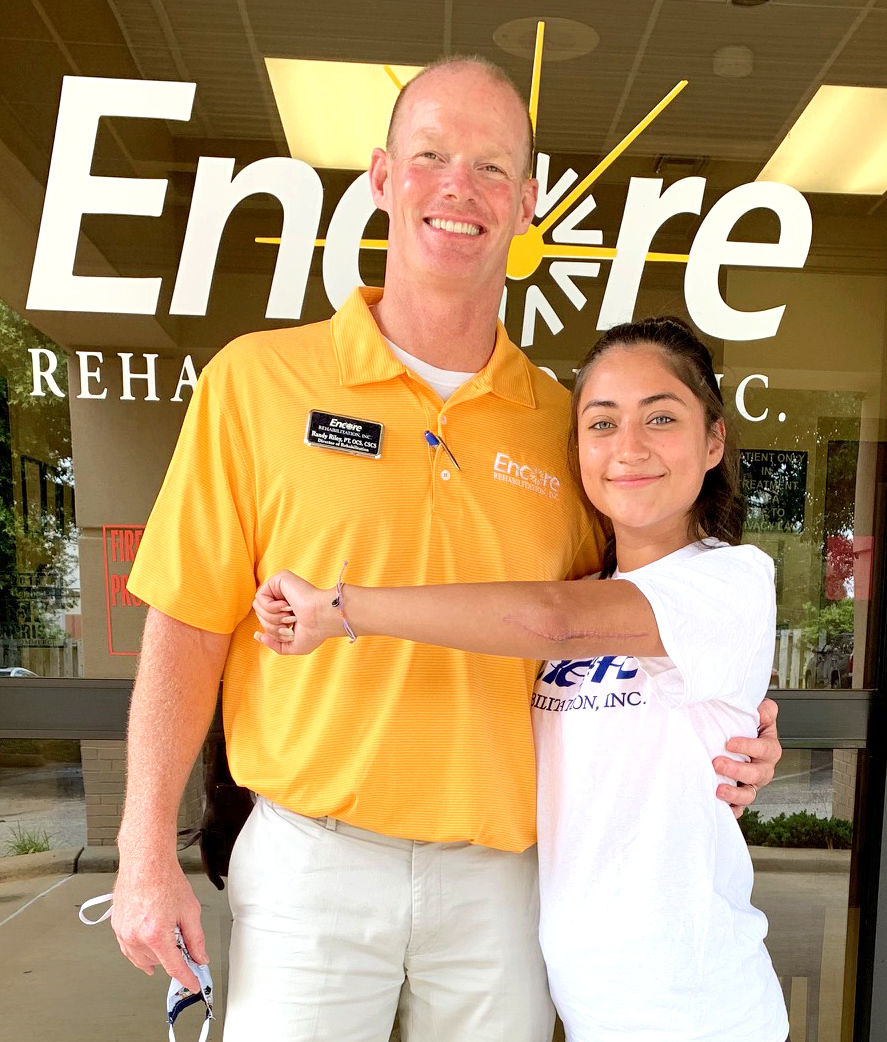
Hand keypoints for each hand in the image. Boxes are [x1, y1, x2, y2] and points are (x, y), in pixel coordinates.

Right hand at [111, 856, 206, 992]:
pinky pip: (128, 949)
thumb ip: (196, 938)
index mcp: (156, 934)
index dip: (186, 978)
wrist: (145, 862)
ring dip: (155, 956)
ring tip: (166, 941)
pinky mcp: (117, 927)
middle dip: (172, 958)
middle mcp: (136, 937)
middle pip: (158, 962)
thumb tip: (200, 957)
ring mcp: (123, 933)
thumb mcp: (190, 910)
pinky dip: (140, 951)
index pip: (174, 967)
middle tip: (183, 946)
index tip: (193, 984)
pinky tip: (148, 944)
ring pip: (141, 959)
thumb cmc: (165, 879)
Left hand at [252, 570, 331, 654]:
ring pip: (257, 606)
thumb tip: (258, 635)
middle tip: (290, 625)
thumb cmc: (315, 632)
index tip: (289, 632)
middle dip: (272, 627)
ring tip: (289, 616)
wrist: (322, 619)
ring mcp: (281, 587)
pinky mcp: (279, 579)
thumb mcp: (294, 646)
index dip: (273, 632)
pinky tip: (287, 606)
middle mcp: (283, 597)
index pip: (265, 622)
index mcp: (287, 610)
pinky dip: (271, 607)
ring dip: (272, 617)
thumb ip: (275, 645)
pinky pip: (260, 597)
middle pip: (260, 615)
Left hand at [713, 697, 781, 818]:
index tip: (729, 743)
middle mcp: (763, 769)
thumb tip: (764, 709)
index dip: (748, 746)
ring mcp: (751, 784)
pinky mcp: (740, 794)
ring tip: (719, 789)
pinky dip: (733, 810)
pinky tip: (724, 810)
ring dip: (735, 794)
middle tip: (717, 763)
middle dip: (737, 769)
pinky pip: (739, 807)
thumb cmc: (747, 728)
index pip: (764, 749)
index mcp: (769, 749)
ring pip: (749, 794)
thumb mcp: (758, 715)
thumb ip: (765, 710)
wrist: (737, 739)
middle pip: (756, 774)